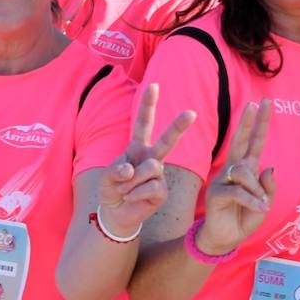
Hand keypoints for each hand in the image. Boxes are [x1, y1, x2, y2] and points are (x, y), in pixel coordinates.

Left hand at [98, 84, 195, 236]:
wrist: (115, 214)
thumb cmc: (112, 190)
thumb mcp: (107, 176)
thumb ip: (116, 170)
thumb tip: (132, 169)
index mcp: (137, 148)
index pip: (144, 124)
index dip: (148, 105)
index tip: (154, 86)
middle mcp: (152, 159)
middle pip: (167, 140)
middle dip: (178, 127)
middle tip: (191, 113)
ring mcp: (159, 176)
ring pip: (151, 168)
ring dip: (130, 182)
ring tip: (125, 191)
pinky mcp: (162, 192)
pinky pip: (152, 187)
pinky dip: (136, 194)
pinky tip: (132, 199)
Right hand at [198, 100, 274, 255]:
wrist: (225, 239)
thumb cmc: (244, 218)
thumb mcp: (264, 203)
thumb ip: (269, 187)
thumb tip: (269, 167)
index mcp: (246, 170)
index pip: (253, 142)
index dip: (259, 124)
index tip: (262, 103)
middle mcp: (233, 171)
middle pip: (240, 141)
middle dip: (248, 122)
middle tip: (255, 103)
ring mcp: (222, 180)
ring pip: (244, 172)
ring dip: (257, 190)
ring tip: (261, 204)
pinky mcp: (216, 193)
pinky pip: (239, 191)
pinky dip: (253, 201)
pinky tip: (260, 209)